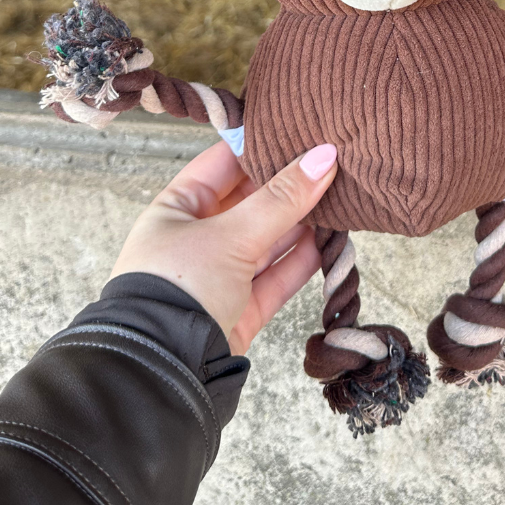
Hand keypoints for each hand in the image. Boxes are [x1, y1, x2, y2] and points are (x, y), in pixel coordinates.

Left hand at [109, 141, 337, 354]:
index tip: (300, 129)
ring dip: (302, 223)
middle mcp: (196, 239)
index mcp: (177, 209)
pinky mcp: (241, 310)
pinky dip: (304, 260)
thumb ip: (282, 198)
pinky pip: (277, 276)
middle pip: (251, 202)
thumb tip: (325, 156)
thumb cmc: (178, 289)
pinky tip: (332, 242)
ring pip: (269, 240)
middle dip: (288, 186)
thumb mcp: (230, 234)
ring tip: (342, 198)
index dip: (260, 146)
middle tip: (331, 162)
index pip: (223, 163)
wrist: (162, 374)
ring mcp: (220, 276)